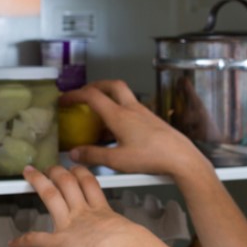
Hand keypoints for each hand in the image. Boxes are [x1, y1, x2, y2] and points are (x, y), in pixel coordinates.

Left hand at [11, 165, 150, 246]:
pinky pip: (37, 239)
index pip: (90, 186)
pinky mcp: (57, 241)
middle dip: (59, 172)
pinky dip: (25, 240)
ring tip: (31, 174)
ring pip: (51, 196)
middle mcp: (84, 212)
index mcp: (102, 211)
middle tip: (52, 165)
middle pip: (69, 183)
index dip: (83, 175)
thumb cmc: (131, 245)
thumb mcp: (133, 236)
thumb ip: (132, 238)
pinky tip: (15, 242)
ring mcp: (70, 223)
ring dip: (40, 184)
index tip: (78, 169)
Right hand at [61, 80, 207, 178]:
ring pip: (124, 97)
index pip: (92, 95)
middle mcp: (133, 109)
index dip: (74, 94)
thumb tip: (75, 153)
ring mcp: (145, 114)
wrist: (182, 158)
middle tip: (84, 93)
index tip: (64, 99)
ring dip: (109, 100)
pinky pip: (133, 110)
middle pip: (112, 86)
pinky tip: (118, 131)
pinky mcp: (153, 121)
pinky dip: (121, 113)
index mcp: (120, 115)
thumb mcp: (117, 160)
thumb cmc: (153, 157)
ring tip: (99, 115)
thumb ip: (93, 155)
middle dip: (95, 86)